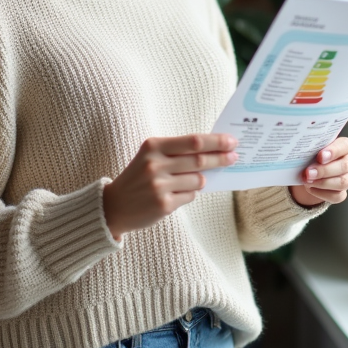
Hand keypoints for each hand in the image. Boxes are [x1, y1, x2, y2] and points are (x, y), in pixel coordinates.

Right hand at [103, 134, 237, 239]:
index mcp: (153, 146)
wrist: (113, 206)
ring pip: (198, 180)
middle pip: (200, 160)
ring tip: (187, 181)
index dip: (216, 141)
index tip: (232, 141)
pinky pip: (190, 196)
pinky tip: (175, 194)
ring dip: (200, 180)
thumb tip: (214, 152)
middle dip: (221, 158)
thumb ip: (177, 153)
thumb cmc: (138, 177)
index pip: (193, 141)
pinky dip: (189, 194)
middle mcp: (155, 164)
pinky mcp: (164, 205)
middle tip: (234, 157)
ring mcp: (159, 186)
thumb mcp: (151, 157)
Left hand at [290, 137, 347, 207]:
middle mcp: (347, 162)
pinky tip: (310, 188)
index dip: (335, 151)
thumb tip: (299, 147)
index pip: (346, 145)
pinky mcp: (341, 193)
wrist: (304, 173)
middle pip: (345, 166)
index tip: (320, 156)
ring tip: (307, 180)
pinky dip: (322, 193)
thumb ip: (309, 146)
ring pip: (343, 182)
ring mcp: (346, 179)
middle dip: (325, 170)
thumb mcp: (308, 149)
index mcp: (342, 147)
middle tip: (309, 172)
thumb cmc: (309, 157)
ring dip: (323, 182)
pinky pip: (337, 196)